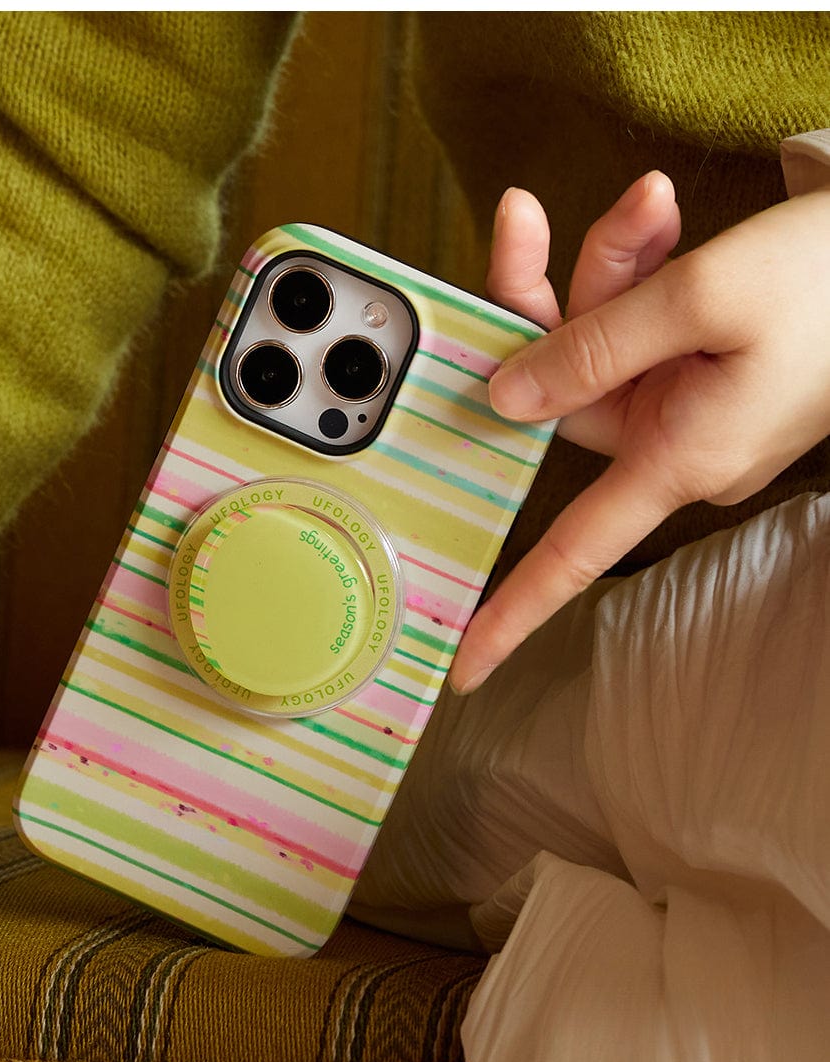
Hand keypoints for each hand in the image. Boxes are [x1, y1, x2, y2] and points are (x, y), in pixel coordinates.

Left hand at [450, 177, 829, 692]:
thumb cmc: (829, 279)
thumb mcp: (704, 295)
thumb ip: (592, 345)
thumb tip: (504, 395)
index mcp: (678, 457)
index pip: (574, 554)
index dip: (512, 612)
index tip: (460, 665)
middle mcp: (673, 445)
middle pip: (558, 391)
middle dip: (552, 298)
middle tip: (529, 215)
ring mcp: (685, 408)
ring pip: (593, 345)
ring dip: (605, 269)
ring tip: (652, 205)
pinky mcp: (698, 373)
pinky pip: (635, 330)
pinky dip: (635, 273)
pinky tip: (659, 219)